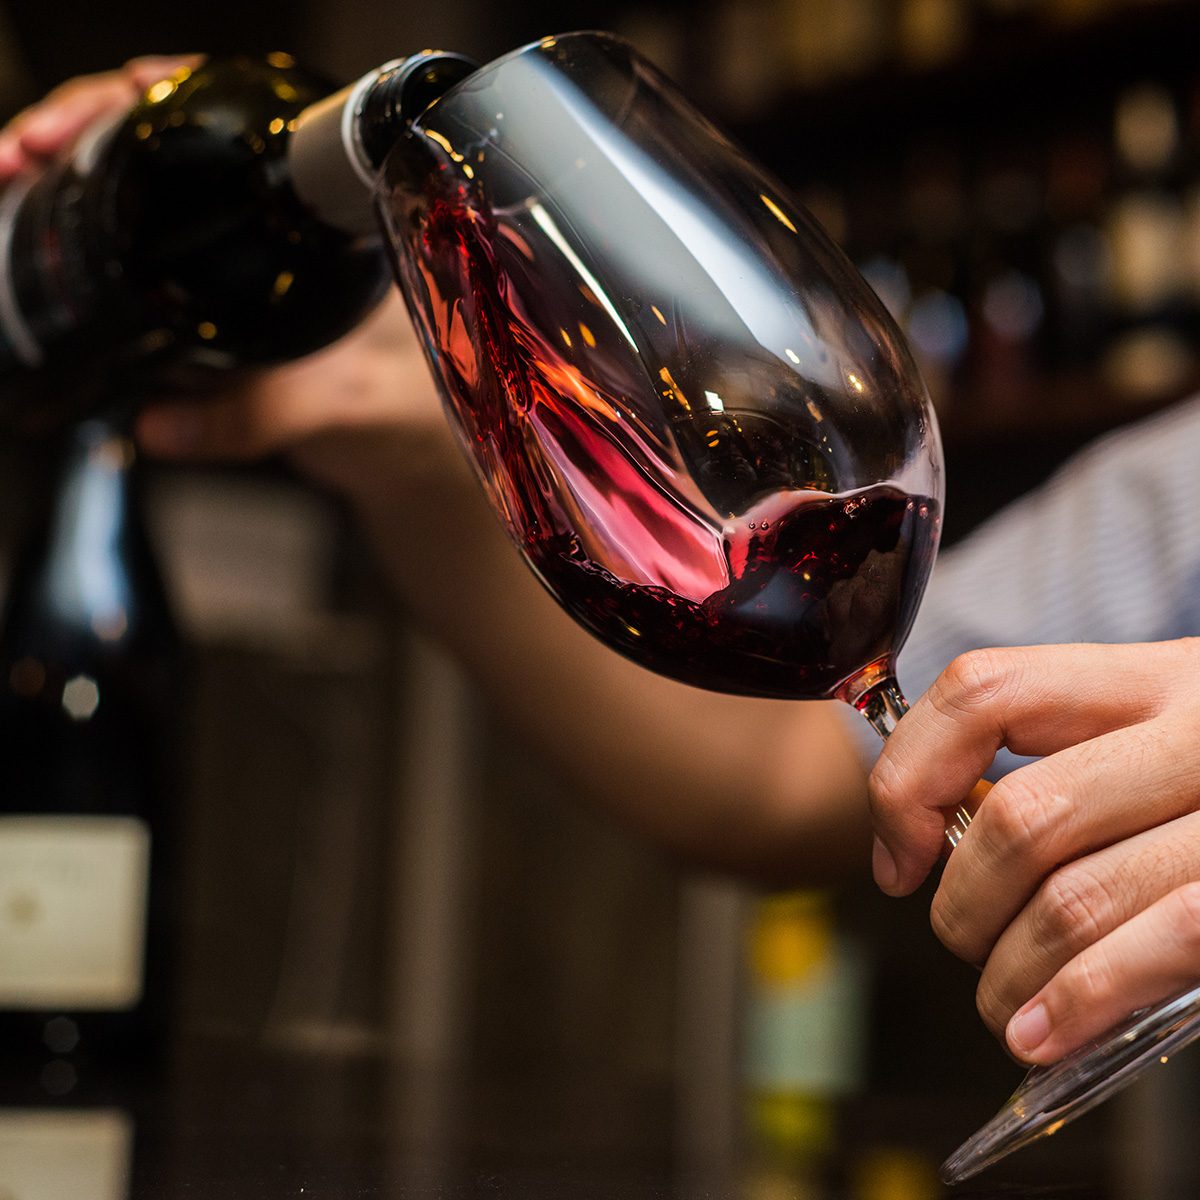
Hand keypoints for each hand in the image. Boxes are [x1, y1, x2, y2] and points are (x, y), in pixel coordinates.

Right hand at [0, 57, 449, 499]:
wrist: (397, 447)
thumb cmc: (400, 408)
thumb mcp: (340, 402)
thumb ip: (261, 415)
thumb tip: (157, 424)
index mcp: (325, 211)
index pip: (242, 119)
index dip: (169, 97)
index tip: (119, 96)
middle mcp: (276, 216)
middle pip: (172, 138)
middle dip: (89, 128)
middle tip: (28, 149)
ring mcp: (238, 250)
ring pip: (146, 189)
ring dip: (72, 176)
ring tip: (13, 174)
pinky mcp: (209, 293)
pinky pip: (138, 253)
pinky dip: (84, 238)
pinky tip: (38, 232)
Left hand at [869, 640, 1199, 1064]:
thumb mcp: (1162, 735)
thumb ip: (1067, 760)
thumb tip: (926, 834)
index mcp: (1152, 676)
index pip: (986, 691)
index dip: (912, 774)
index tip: (898, 850)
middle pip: (1023, 815)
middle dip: (961, 901)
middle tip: (960, 937)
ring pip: (1077, 896)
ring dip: (1009, 972)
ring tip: (999, 1005)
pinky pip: (1160, 946)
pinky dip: (1080, 1003)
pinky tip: (1042, 1032)